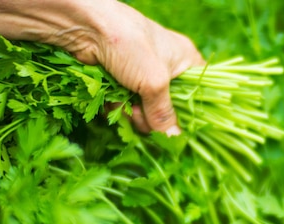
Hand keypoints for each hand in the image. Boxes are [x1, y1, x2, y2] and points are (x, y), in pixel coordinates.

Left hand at [58, 1, 203, 134]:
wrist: (84, 26)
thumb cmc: (129, 44)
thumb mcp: (154, 82)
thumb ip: (164, 113)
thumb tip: (173, 138)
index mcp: (185, 61)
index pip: (199, 91)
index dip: (192, 111)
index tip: (182, 127)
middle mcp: (166, 69)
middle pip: (169, 108)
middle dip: (154, 116)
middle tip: (142, 113)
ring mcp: (143, 76)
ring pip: (146, 110)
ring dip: (134, 114)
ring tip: (124, 105)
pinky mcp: (122, 81)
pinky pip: (127, 106)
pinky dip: (119, 109)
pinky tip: (111, 103)